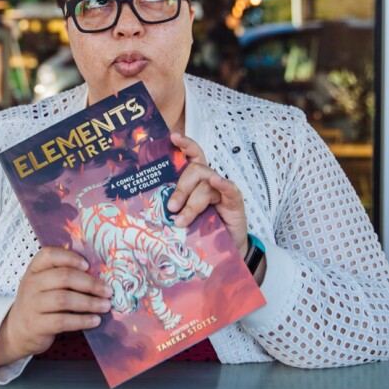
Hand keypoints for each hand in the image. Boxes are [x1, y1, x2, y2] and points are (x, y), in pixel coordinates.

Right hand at [0, 247, 112, 366]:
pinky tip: (95, 320)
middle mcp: (31, 284)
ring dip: (89, 302)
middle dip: (90, 283)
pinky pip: (62, 321)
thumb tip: (99, 275)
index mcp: (35, 269)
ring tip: (105, 306)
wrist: (17, 331)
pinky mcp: (36, 325)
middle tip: (107, 290)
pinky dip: (82, 320)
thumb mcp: (45, 284)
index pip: (49, 254)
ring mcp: (32, 305)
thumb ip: (64, 276)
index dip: (70, 257)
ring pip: (64, 299)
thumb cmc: (40, 303)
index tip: (88, 265)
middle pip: (63, 277)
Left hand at [167, 133, 248, 257]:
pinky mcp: (235, 202)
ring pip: (206, 184)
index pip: (193, 156)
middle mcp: (209, 182)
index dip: (185, 144)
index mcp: (196, 182)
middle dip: (181, 188)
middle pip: (195, 170)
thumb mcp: (184, 217)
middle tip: (171, 208)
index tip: (173, 137)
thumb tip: (153, 207)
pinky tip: (216, 182)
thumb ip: (174, 207)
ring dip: (192, 203)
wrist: (223, 252)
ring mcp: (223, 191)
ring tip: (182, 221)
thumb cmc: (201, 232)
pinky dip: (222, 184)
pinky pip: (229, 189)